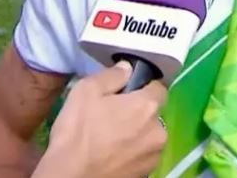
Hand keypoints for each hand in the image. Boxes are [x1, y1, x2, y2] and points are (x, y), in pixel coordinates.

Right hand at [33, 62, 167, 177]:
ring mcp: (154, 155)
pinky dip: (132, 153)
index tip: (125, 94)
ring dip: (137, 134)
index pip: (158, 88)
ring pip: (149, 136)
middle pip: (153, 113)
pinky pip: (143, 155)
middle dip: (138, 112)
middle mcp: (159, 130)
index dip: (142, 88)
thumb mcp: (86, 91)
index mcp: (148, 106)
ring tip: (111, 138)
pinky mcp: (146, 173)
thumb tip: (128, 69)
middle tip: (112, 117)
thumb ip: (112, 75)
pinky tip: (112, 154)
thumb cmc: (77, 132)